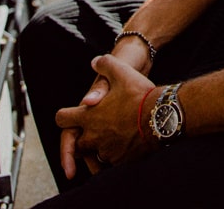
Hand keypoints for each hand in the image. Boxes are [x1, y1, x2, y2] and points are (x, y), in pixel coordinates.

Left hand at [56, 55, 155, 178]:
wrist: (161, 117)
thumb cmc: (139, 95)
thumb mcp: (122, 72)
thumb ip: (105, 64)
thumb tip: (95, 62)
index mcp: (89, 116)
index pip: (62, 119)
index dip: (65, 116)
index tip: (70, 115)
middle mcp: (93, 137)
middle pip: (76, 143)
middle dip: (82, 137)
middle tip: (95, 128)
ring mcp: (106, 151)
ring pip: (94, 154)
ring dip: (98, 147)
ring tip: (112, 135)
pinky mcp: (120, 161)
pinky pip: (110, 161)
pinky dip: (114, 154)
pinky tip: (124, 143)